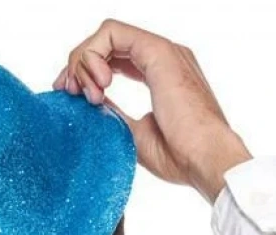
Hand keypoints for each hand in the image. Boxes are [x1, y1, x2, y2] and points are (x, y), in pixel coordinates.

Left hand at [52, 18, 252, 203]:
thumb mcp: (135, 134)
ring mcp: (162, 51)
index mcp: (160, 74)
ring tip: (87, 96)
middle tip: (69, 93)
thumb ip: (116, 114)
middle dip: (79, 65)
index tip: (73, 97)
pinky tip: (97, 86)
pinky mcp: (157, 52)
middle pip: (108, 43)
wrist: (205, 160)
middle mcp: (163, 56)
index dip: (87, 72)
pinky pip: (111, 34)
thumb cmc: (180, 157)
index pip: (115, 57)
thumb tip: (93, 105)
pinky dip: (93, 55)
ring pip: (107, 34)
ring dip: (84, 61)